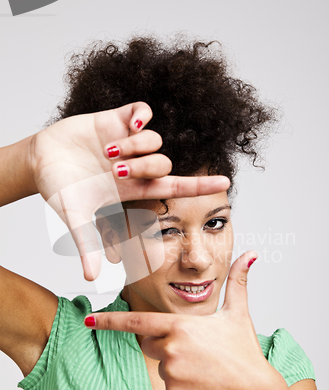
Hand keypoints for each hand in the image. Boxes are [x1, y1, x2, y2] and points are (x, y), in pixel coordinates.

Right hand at [30, 102, 229, 279]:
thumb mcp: (74, 215)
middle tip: (114, 171)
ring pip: (155, 140)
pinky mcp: (116, 119)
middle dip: (145, 166)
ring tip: (109, 152)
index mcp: (132, 189)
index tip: (227, 184)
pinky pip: (143, 111)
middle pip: (163, 164)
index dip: (200, 186)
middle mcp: (135, 166)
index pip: (174, 188)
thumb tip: (90, 278)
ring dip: (136, 146)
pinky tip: (131, 121)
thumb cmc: (58, 189)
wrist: (40, 159)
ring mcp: (127, 142)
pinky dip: (142, 114)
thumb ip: (86, 243)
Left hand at [84, 251, 282, 389]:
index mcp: (179, 325)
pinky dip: (181, 382)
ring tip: (204, 366)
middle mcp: (170, 347)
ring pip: (160, 362)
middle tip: (196, 348)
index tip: (87, 320)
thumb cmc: (244, 351)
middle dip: (165, 342)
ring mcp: (170, 371)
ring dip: (176, 362)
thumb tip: (251, 254)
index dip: (108, 321)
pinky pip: (168, 382)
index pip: (135, 321)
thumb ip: (238, 281)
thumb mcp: (238, 313)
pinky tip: (203, 381)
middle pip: (150, 342)